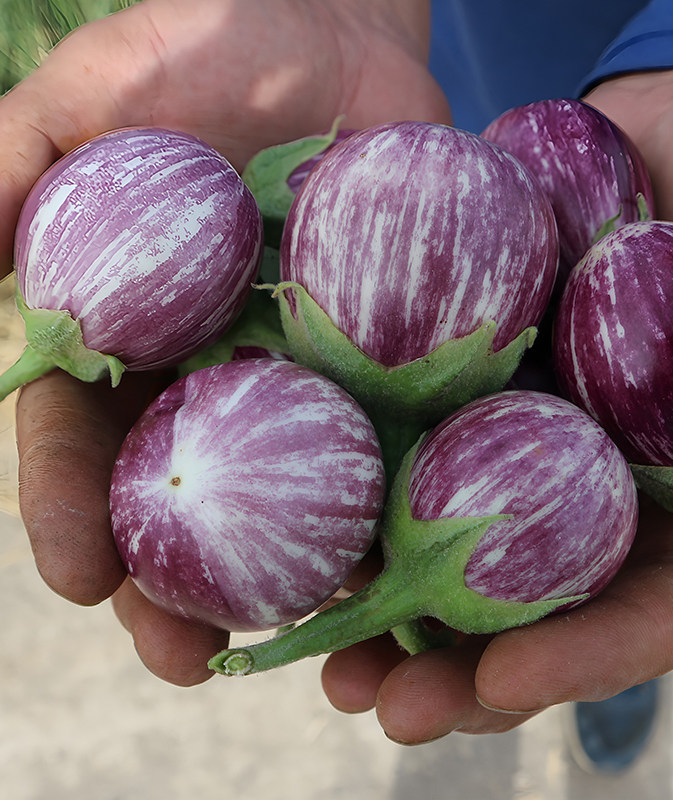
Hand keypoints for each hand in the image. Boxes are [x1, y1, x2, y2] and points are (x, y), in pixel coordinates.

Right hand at [9, 0, 448, 686]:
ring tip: (297, 644)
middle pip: (193, 495)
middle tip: (184, 657)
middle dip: (181, 582)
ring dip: (293, 574)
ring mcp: (312, 362)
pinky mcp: (395, 343)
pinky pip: (394, 427)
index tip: (80, 579)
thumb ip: (12, 173)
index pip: (90, 437)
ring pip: (295, 491)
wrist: (332, 26)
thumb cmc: (201, 48)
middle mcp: (221, 363)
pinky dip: (394, 494)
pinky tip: (398, 558)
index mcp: (139, 329)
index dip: (75, 510)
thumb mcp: (89, 99)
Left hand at [320, 71, 672, 742]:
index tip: (505, 685)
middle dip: (466, 668)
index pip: (660, 605)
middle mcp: (601, 479)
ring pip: (458, 551)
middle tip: (394, 711)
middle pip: (540, 605)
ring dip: (390, 618)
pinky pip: (405, 454)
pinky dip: (355, 504)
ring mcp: (523, 437)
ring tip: (333, 671)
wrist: (671, 130)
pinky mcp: (457, 386)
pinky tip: (303, 545)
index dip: (590, 655)